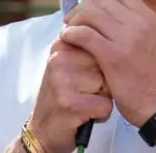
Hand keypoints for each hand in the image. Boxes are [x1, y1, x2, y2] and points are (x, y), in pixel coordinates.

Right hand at [27, 38, 112, 152]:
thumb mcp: (69, 62)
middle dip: (104, 78)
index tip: (88, 72)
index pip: (99, 41)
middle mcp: (59, 59)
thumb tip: (112, 26)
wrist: (44, 129)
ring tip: (86, 101)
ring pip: (108, 84)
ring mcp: (63, 81)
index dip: (102, 61)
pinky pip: (106, 105)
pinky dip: (102, 113)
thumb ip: (85, 45)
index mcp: (60, 45)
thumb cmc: (63, 94)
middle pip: (106, 62)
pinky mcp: (70, 104)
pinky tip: (87, 114)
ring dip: (104, 97)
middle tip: (86, 89)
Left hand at [60, 0, 155, 126]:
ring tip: (68, 31)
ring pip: (90, 13)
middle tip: (71, 20)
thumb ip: (130, 21)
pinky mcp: (113, 56)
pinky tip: (68, 40)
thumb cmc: (149, 74)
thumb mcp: (148, 39)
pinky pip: (84, 34)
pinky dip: (71, 34)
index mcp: (147, 16)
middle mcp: (139, 22)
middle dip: (80, 6)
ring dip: (73, 20)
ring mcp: (127, 38)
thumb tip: (103, 4)